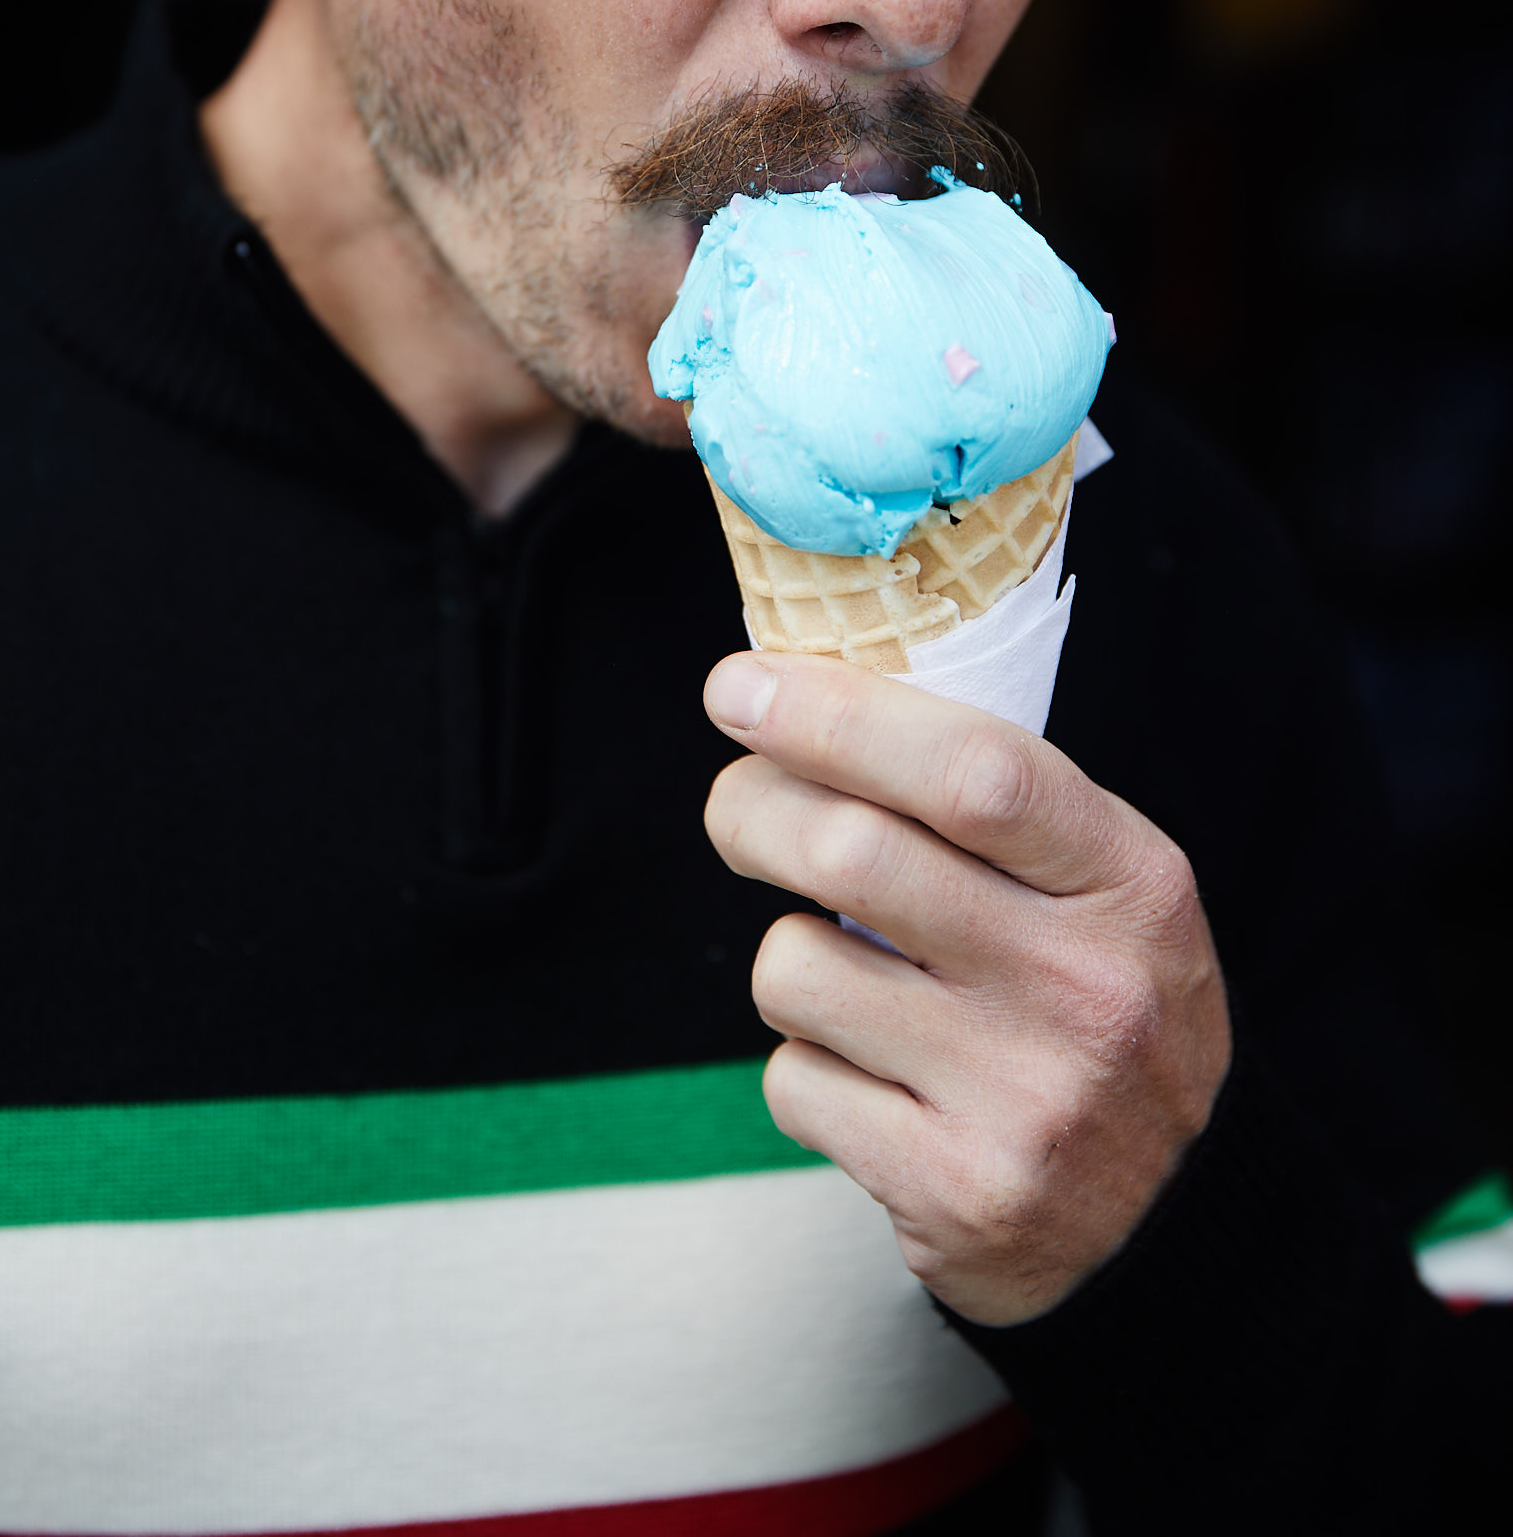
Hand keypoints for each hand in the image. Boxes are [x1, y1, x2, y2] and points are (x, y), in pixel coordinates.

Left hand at [702, 651, 1231, 1326]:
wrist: (1173, 1224)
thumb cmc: (1099, 1009)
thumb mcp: (1103, 890)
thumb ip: (988, 804)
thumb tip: (807, 698)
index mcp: (1132, 883)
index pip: (974, 770)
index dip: (837, 715)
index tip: (740, 686)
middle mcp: (1088, 988)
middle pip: (854, 853)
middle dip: (753, 808)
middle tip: (736, 805)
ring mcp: (1024, 1098)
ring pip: (797, 968)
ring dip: (787, 956)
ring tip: (846, 977)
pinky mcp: (957, 1192)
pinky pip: (795, 1083)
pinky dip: (804, 1066)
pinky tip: (873, 1081)